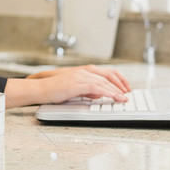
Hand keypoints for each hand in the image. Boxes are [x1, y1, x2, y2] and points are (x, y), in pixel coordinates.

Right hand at [4, 65, 130, 106]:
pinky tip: (114, 97)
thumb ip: (86, 90)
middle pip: (108, 75)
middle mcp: (84, 71)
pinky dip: (108, 92)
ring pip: (104, 82)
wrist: (40, 89)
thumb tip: (97, 94)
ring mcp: (81, 76)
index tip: (125, 87)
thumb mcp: (73, 89)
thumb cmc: (54, 90)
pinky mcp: (78, 83)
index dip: (118, 79)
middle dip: (120, 84)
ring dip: (116, 91)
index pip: (106, 72)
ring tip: (124, 98)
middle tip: (128, 93)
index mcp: (83, 70)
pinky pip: (97, 87)